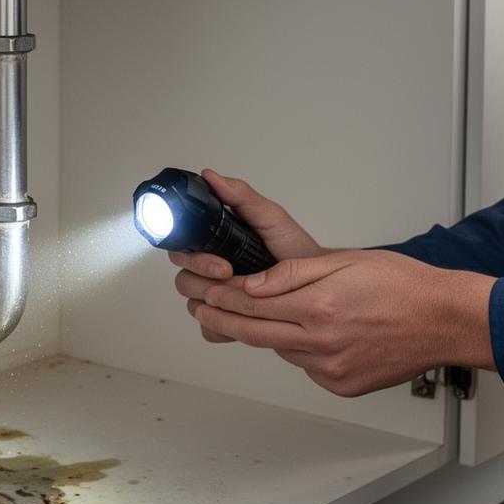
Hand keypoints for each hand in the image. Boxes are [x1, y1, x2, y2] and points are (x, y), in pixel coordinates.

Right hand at [168, 169, 326, 343]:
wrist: (319, 286)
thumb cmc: (296, 251)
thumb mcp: (271, 218)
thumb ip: (242, 196)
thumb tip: (212, 176)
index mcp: (216, 243)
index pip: (183, 247)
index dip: (193, 255)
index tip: (219, 261)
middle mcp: (211, 269)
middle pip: (183, 276)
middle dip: (202, 277)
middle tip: (229, 274)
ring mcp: (219, 296)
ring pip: (193, 303)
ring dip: (212, 302)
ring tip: (239, 296)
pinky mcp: (227, 320)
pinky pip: (209, 327)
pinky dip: (221, 326)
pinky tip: (240, 319)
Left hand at [190, 249, 496, 396]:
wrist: (446, 320)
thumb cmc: (405, 285)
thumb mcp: (345, 261)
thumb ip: (294, 273)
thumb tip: (254, 284)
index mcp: (319, 307)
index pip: (252, 305)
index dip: (222, 298)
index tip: (204, 293)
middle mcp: (323, 343)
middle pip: (255, 334)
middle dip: (223, 320)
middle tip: (202, 309)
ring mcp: (333, 369)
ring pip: (282, 351)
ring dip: (267, 333)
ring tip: (258, 315)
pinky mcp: (344, 385)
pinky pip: (308, 366)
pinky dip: (301, 350)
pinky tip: (311, 334)